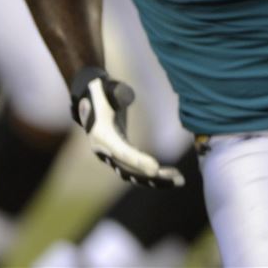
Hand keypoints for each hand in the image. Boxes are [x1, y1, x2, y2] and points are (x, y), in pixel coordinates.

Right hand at [70, 67, 184, 187]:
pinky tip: (169, 173)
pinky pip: (135, 168)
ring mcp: (111, 155)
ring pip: (133, 174)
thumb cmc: (100, 91)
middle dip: (153, 178)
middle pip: (129, 170)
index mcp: (102, 136)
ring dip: (155, 179)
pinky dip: (150, 172)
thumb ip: (118, 92)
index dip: (138, 161)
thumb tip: (127, 99)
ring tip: (179, 179)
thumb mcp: (107, 88)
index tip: (155, 168)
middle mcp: (105, 150)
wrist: (88, 97)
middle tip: (178, 179)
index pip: (123, 152)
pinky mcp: (119, 153)